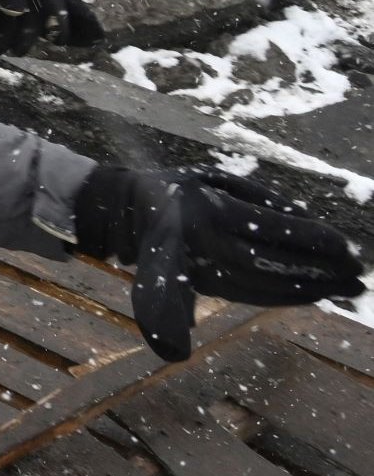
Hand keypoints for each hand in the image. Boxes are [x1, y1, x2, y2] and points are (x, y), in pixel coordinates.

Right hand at [74, 165, 361, 360]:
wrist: (125, 213)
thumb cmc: (177, 189)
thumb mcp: (215, 178)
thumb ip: (261, 200)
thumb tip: (309, 225)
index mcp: (212, 212)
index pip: (277, 230)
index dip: (316, 241)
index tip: (347, 247)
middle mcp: (208, 246)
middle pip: (278, 265)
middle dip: (323, 271)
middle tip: (358, 273)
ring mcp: (205, 270)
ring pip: (269, 287)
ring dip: (312, 290)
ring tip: (345, 289)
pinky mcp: (205, 286)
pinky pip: (253, 296)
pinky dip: (287, 298)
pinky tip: (312, 295)